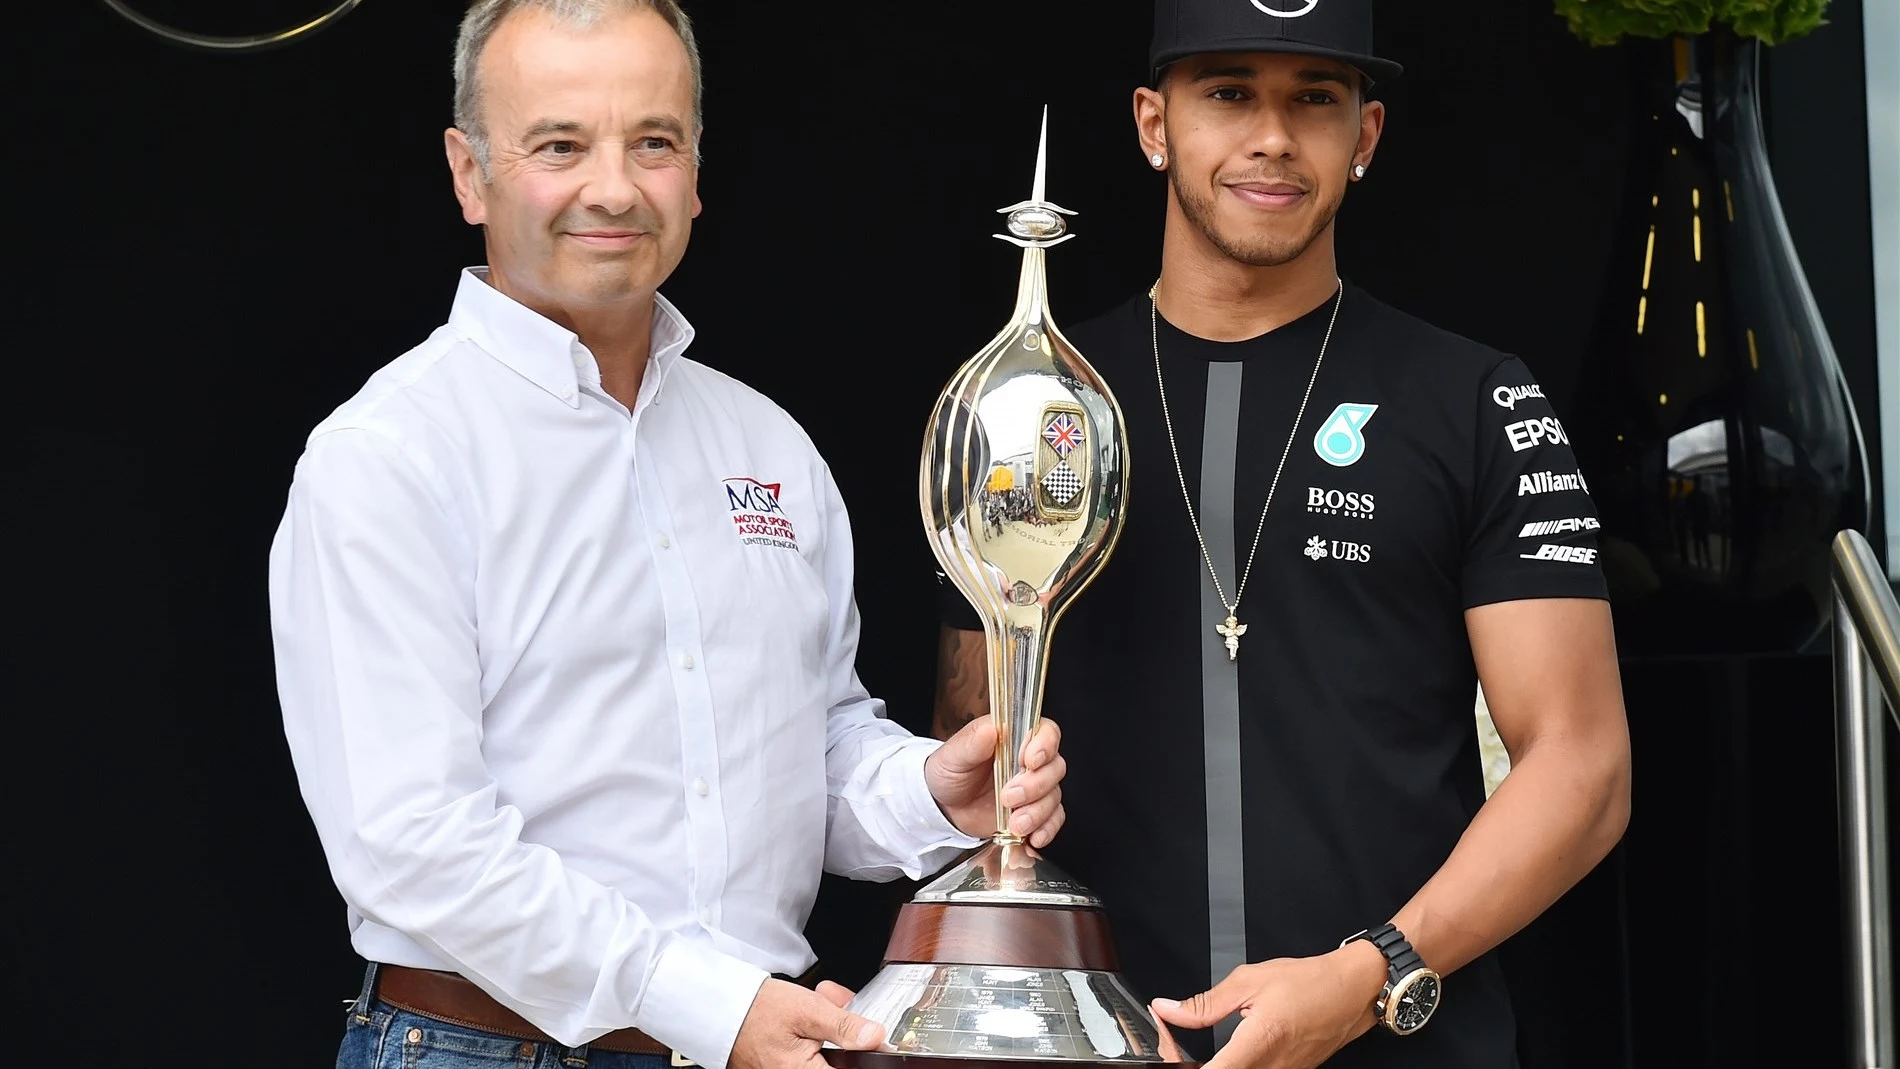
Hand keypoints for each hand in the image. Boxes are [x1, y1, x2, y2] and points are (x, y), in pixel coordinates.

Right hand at [729, 979, 881, 1068]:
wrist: (723, 1006)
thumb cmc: (758, 1009)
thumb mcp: (808, 1010)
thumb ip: (844, 1028)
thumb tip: (876, 1038)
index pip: (852, 1068)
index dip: (865, 1053)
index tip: (871, 1037)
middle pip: (841, 1060)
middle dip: (848, 1032)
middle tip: (840, 1004)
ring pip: (828, 1054)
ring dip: (833, 1028)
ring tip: (825, 1001)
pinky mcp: (784, 1065)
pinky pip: (812, 1052)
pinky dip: (818, 1032)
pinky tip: (813, 1014)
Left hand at [923, 717, 1065, 844]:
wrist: (944, 808)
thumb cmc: (949, 773)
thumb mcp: (952, 756)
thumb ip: (972, 743)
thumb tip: (990, 730)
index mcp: (1013, 738)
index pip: (1046, 732)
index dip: (1045, 745)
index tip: (1030, 760)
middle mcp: (1029, 761)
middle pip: (1054, 767)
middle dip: (1035, 786)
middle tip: (1008, 797)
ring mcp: (1034, 788)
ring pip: (1054, 796)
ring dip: (1038, 812)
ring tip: (1015, 823)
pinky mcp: (1033, 812)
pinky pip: (1053, 819)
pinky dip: (1047, 829)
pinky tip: (1032, 837)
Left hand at [1149, 942, 1386, 1068]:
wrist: (1352, 991)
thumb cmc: (1309, 983)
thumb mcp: (1249, 981)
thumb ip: (1205, 1003)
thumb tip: (1168, 1009)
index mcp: (1260, 1043)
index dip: (1183, 1063)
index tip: (1168, 1046)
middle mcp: (1273, 1068)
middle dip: (1192, 1064)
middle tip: (1174, 1044)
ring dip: (1213, 1067)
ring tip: (1194, 1050)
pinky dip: (1232, 1066)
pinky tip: (1222, 1055)